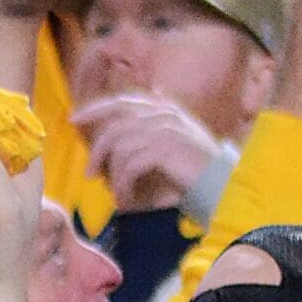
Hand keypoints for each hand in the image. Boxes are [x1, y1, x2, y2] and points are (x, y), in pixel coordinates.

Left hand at [73, 95, 221, 211]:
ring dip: (114, 176)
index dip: (96, 109)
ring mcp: (164, 129)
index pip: (122, 101)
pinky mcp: (164, 149)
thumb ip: (154, 130)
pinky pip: (130, 165)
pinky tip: (127, 200)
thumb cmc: (202, 171)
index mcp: (165, 108)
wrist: (226, 187)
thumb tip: (124, 128)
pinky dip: (124, 185)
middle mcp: (163, 113)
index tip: (75, 120)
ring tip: (118, 196)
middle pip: (115, 124)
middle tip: (90, 174)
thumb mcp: (177, 144)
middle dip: (98, 150)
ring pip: (120, 147)